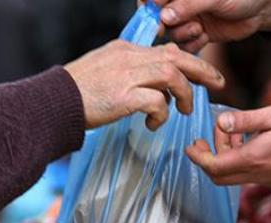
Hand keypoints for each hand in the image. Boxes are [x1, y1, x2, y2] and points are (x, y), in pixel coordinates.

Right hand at [65, 40, 224, 129]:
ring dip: (184, 95)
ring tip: (184, 111)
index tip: (202, 74)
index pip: (166, 50)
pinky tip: (153, 124)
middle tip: (218, 84)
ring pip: (172, 76)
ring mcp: (127, 76)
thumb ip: (128, 72)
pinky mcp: (124, 96)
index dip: (189, 62)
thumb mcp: (104, 71)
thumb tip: (153, 88)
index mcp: (126, 50)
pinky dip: (162, 114)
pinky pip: (157, 102)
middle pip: (177, 57)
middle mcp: (129, 58)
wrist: (52, 102)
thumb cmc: (76, 93)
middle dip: (202, 70)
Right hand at [153, 0, 270, 51]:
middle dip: (170, 26)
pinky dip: (192, 44)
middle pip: (160, 18)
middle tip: (183, 26)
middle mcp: (181, 3)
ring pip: (172, 33)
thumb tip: (165, 15)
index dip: (152, 9)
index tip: (158, 19)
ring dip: (183, 35)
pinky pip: (185, 44)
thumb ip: (188, 5)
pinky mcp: (198, 34)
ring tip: (199, 29)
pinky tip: (204, 37)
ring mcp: (189, 19)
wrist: (262, 8)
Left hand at [186, 104, 270, 186]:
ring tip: (235, 132)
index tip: (191, 145)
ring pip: (235, 176)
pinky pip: (250, 174)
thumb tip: (220, 122)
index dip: (198, 157)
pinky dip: (242, 160)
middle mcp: (258, 175)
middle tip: (209, 137)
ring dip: (227, 157)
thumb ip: (244, 121)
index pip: (214, 167)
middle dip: (208, 158)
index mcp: (254, 159)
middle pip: (220, 177)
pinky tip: (252, 141)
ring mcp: (269, 180)